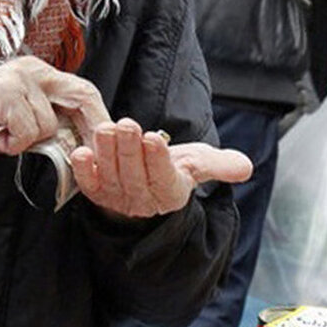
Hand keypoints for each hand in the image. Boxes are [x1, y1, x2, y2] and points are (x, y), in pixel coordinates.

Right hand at [0, 56, 110, 153]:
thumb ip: (47, 123)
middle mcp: (33, 70)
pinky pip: (27, 132)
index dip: (99, 116)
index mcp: (39, 73)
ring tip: (3, 137)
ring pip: (49, 124)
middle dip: (92, 127)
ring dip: (28, 141)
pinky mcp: (5, 95)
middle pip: (82, 95)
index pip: (83, 90)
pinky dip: (12, 144)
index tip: (108, 140)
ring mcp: (19, 79)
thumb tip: (77, 143)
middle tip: (93, 153)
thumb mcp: (19, 120)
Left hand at [71, 119, 252, 218]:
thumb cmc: (173, 168)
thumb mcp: (198, 163)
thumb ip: (221, 165)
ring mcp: (117, 199)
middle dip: (130, 149)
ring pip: (110, 176)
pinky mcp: (95, 193)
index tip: (154, 138)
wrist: (144, 182)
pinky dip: (82, 170)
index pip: (163, 177)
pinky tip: (80, 152)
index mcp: (171, 194)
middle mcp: (143, 201)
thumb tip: (246, 167)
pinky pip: (87, 184)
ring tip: (106, 129)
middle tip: (127, 124)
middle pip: (134, 175)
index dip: (157, 159)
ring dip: (107, 152)